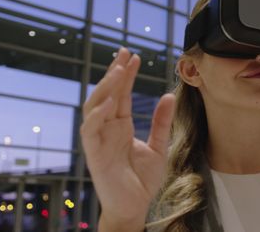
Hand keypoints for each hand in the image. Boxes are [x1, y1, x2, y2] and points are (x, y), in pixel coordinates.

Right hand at [81, 47, 174, 228]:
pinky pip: (91, 131)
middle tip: (124, 53)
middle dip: (114, 73)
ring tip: (118, 70)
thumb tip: (169, 95)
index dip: (125, 74)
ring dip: (105, 88)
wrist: (134, 206)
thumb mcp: (158, 146)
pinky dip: (98, 115)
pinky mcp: (94, 154)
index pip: (120, 93)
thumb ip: (161, 122)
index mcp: (120, 125)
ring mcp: (98, 140)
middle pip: (106, 94)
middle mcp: (107, 129)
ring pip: (95, 107)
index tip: (132, 55)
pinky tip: (110, 102)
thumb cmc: (142, 180)